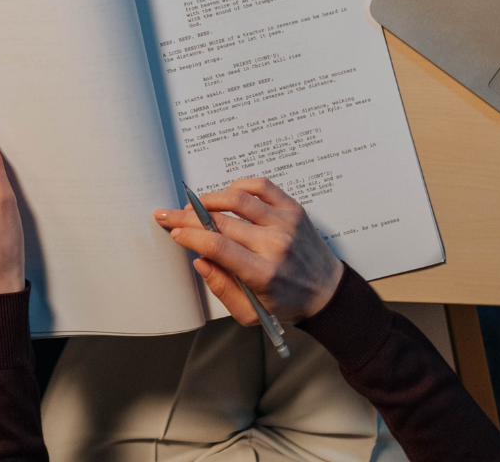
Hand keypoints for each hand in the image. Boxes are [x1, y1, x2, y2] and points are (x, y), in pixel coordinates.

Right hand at [154, 178, 342, 324]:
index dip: (191, 235)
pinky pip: (261, 186)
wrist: (326, 292)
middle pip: (222, 221)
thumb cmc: (288, 303)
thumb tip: (200, 259)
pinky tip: (227, 194)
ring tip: (196, 206)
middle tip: (173, 216)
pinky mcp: (293, 209)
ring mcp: (286, 223)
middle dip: (189, 217)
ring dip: (210, 199)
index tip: (175, 231)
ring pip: (237, 198)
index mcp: (263, 274)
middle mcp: (275, 244)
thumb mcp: (251, 313)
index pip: (218, 247)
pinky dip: (239, 186)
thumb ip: (221, 288)